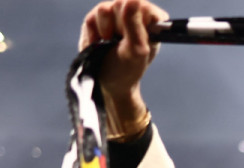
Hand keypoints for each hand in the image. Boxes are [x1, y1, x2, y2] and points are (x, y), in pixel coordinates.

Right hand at [79, 0, 168, 125]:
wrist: (107, 82)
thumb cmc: (127, 70)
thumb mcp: (136, 51)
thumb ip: (136, 25)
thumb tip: (132, 1)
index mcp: (151, 21)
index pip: (143, 5)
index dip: (135, 20)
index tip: (134, 37)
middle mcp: (134, 14)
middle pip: (122, 4)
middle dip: (119, 27)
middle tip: (122, 43)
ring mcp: (114, 15)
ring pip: (104, 9)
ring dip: (106, 31)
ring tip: (110, 43)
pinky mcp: (96, 19)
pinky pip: (91, 18)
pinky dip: (94, 35)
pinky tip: (100, 44)